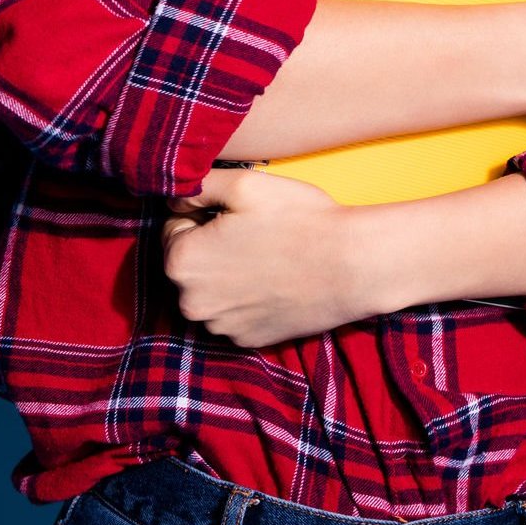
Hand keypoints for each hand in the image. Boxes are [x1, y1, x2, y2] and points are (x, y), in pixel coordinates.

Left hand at [161, 168, 393, 348]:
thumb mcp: (244, 183)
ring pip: (211, 291)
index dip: (205, 214)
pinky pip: (234, 314)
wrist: (351, 266)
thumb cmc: (298, 220)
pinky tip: (275, 282)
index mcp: (182, 261)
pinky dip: (248, 299)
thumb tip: (175, 196)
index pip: (174, 226)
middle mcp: (191, 302)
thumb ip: (197, 186)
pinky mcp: (246, 340)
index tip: (236, 214)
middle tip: (254, 233)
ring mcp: (220, 326)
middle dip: (212, 247)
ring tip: (268, 257)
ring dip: (228, 275)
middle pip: (190, 263)